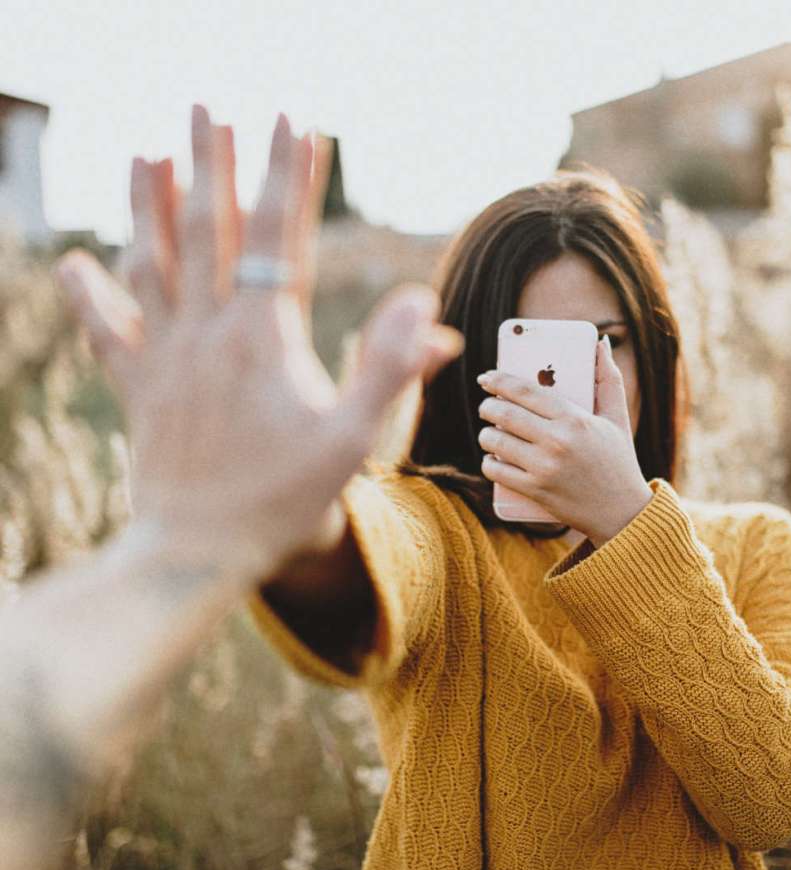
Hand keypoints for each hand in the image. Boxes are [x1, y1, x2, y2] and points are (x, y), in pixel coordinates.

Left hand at [56, 106, 460, 582]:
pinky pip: (107, 329)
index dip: (289, 174)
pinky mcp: (138, 388)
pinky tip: (74, 261)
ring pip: (151, 262)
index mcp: (263, 337)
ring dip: (148, 203)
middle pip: (208, 229)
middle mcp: (206, 333)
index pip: (281, 235)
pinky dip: (88, 293)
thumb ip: (392, 371)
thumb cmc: (284, 500)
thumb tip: (428, 310)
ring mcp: (165, 357)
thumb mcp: (355, 441)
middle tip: (210, 107)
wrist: (200, 552)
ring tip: (148, 153)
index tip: (295, 121)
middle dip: (213, 162)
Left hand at [476, 336, 652, 545]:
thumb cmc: (619, 460)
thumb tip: (600, 343)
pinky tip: (493, 458)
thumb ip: (609, 378)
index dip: (499, 381)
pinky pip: (496, 470)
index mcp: (575, 418)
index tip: (487, 378)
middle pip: (504, 413)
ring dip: (486, 434)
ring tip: (491, 433)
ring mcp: (544, 468)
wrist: (622, 512)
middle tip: (488, 406)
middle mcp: (557, 441)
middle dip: (488, 406)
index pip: (525, 391)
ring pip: (495, 441)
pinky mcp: (535, 491)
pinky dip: (489, 462)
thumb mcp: (618, 417)